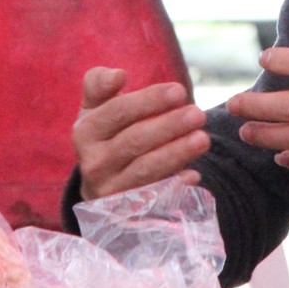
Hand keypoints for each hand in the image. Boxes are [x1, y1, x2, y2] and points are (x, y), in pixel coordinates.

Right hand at [73, 66, 210, 199]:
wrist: (100, 180)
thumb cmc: (106, 131)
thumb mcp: (95, 106)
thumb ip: (99, 83)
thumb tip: (117, 75)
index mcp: (85, 132)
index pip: (118, 112)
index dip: (149, 101)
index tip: (180, 90)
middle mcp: (93, 163)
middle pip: (134, 141)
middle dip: (168, 126)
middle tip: (199, 114)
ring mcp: (109, 190)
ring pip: (145, 170)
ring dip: (176, 154)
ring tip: (203, 139)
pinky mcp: (126, 211)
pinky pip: (153, 199)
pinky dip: (173, 187)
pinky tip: (193, 175)